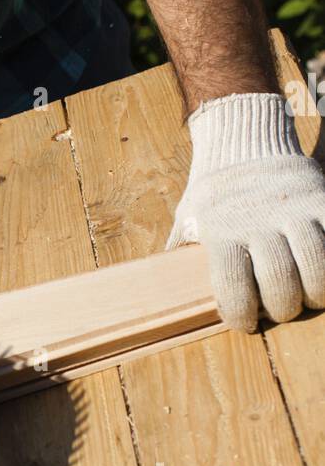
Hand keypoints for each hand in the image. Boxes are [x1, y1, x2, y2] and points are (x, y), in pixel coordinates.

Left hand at [167, 92, 324, 331]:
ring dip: (315, 293)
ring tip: (308, 296)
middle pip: (279, 282)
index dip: (241, 315)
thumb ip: (182, 255)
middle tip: (280, 310)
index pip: (233, 286)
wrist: (243, 143)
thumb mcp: (188, 221)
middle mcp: (258, 220)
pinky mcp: (321, 200)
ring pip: (317, 266)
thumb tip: (157, 292)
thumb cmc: (213, 197)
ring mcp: (294, 210)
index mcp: (220, 230)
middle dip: (282, 309)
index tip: (245, 322)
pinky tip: (323, 275)